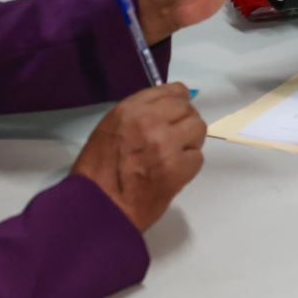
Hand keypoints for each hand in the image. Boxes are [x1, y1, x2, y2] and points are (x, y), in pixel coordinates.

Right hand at [70, 83, 206, 231]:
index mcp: (130, 110)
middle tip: (176, 138)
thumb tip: (166, 110)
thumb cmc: (99, 170)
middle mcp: (150, 121)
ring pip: (198, 129)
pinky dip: (189, 165)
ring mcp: (166, 144)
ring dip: (190, 141)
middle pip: (188, 109)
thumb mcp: (110, 128)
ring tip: (175, 155)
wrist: (100, 207)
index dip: (178, 101)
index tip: (176, 112)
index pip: (172, 91)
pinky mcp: (178, 167)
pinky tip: (174, 172)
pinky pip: (198, 157)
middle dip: (185, 122)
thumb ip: (138, 114)